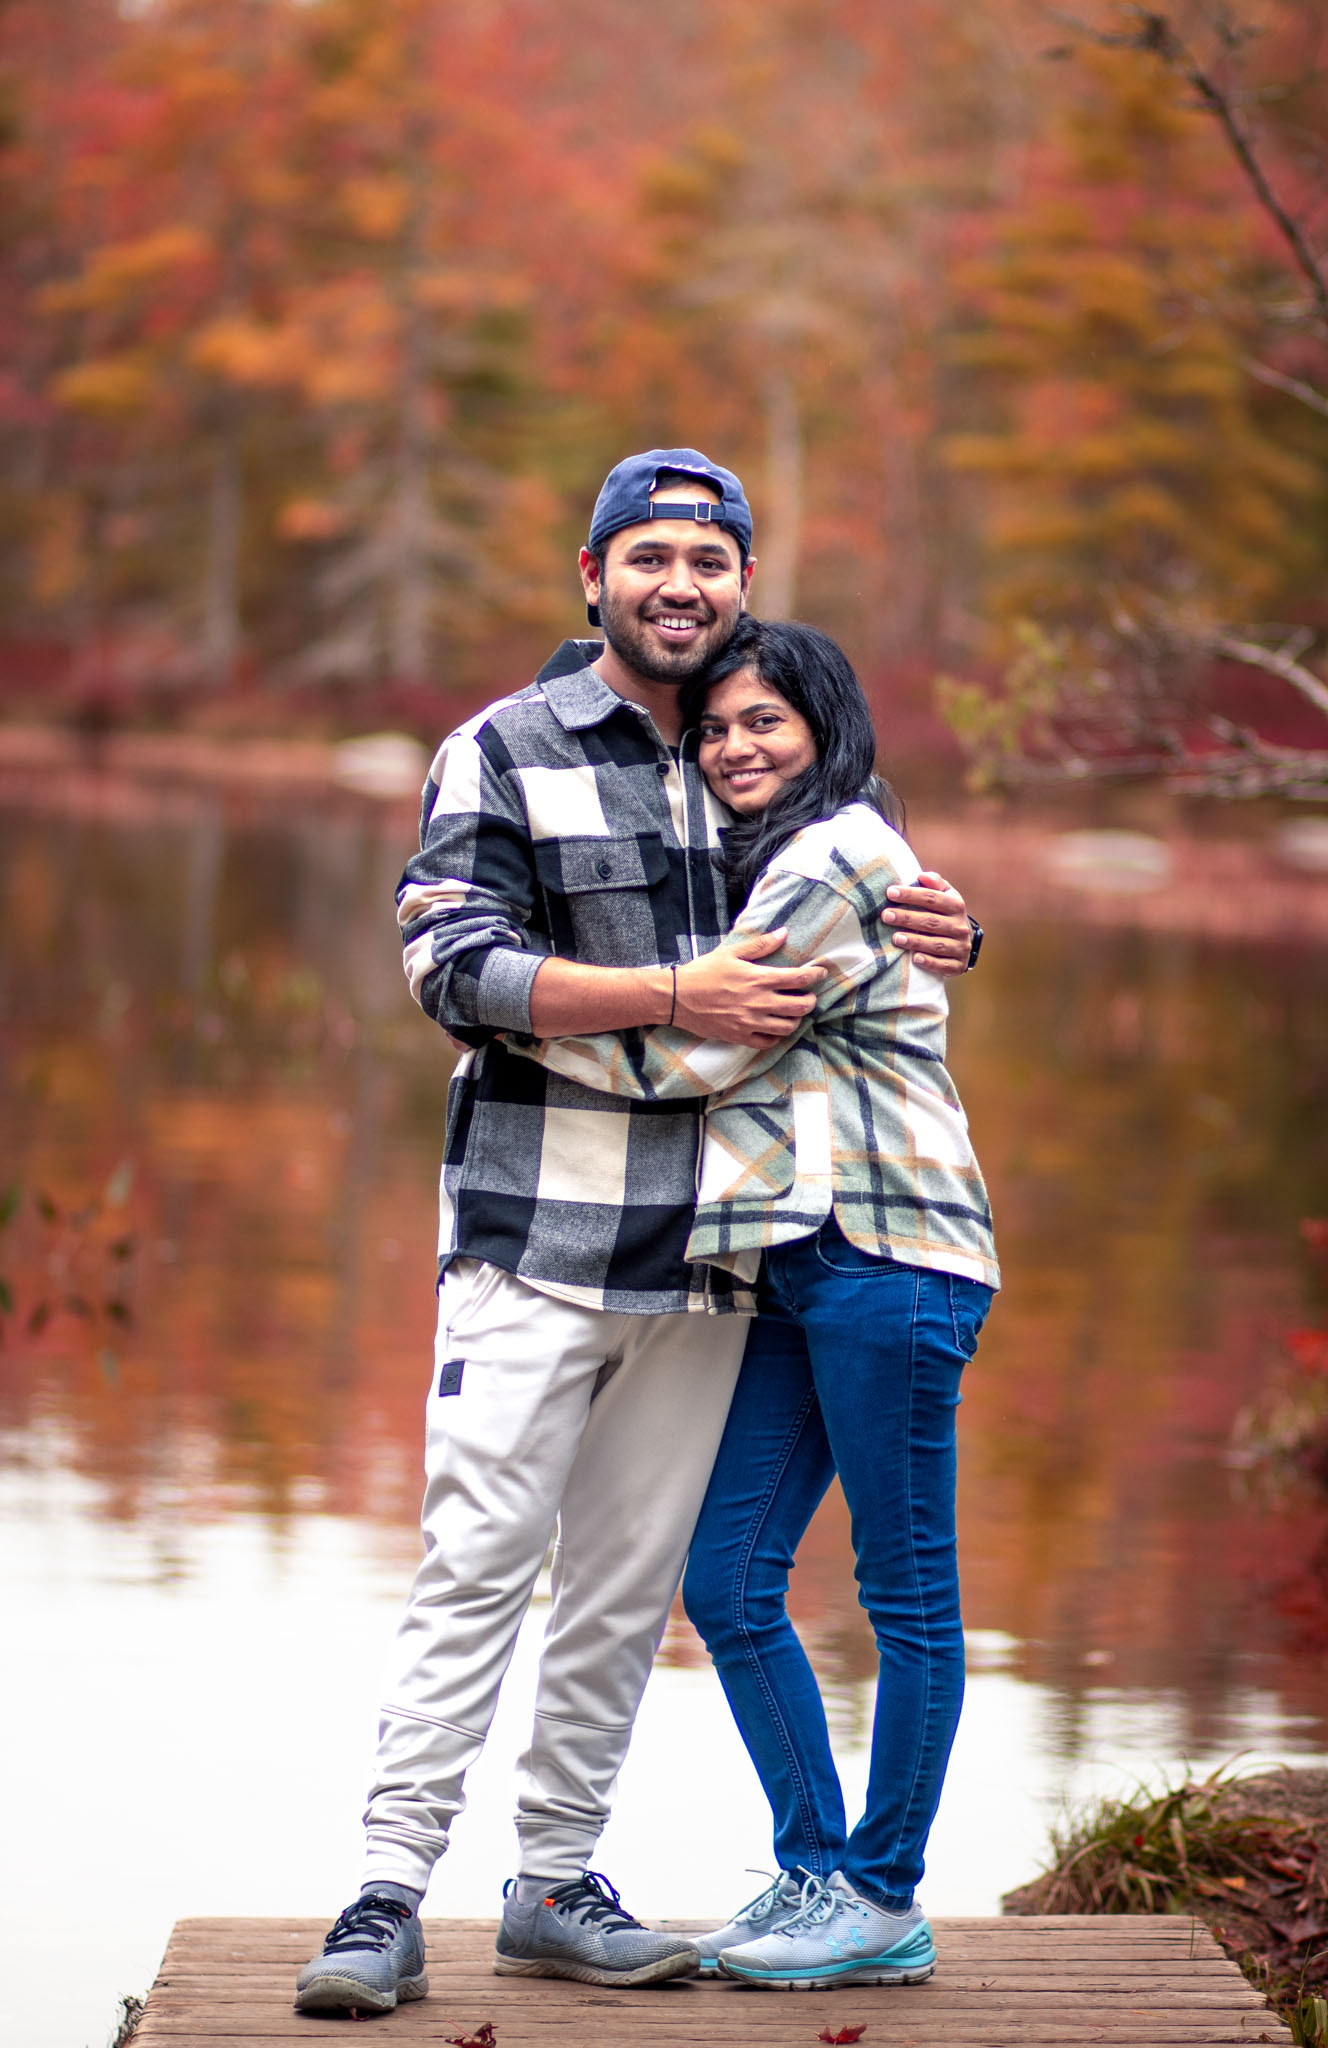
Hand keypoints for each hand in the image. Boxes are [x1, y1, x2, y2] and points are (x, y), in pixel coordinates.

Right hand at [673, 929, 826, 1046]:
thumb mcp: (731, 952)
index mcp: (758, 979)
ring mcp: (750, 1023)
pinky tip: (775, 1028)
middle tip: (809, 997)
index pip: (798, 979)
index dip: (815, 976)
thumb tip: (784, 933)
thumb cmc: (703, 972)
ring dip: (796, 1019)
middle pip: (799, 1006)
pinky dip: (776, 1036)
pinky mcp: (740, 1036)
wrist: (676, 997)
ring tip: (794, 1013)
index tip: (821, 973)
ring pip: (787, 1027)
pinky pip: (768, 1042)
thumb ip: (760, 945)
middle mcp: (758, 1003)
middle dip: (810, 1001)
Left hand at [881, 870, 972, 976]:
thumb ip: (935, 884)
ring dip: (915, 941)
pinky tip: (915, 959)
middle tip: (886, 915)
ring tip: (895, 938)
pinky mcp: (958, 965)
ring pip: (936, 944)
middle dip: (907, 918)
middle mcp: (960, 926)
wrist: (963, 943)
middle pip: (931, 921)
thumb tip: (922, 875)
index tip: (890, 892)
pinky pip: (943, 965)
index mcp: (956, 905)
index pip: (932, 898)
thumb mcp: (946, 896)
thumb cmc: (946, 915)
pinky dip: (929, 962)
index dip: (911, 895)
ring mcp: (960, 947)